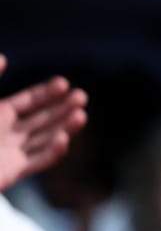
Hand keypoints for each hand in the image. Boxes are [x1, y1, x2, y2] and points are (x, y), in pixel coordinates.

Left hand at [0, 55, 87, 191]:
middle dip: (63, 108)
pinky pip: (37, 162)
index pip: (29, 101)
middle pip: (42, 119)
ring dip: (64, 127)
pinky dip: (52, 153)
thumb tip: (4, 57)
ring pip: (45, 139)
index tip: (64, 83)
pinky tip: (63, 139)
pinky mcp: (12, 173)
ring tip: (81, 115)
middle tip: (82, 96)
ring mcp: (11, 154)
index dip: (46, 92)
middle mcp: (7, 134)